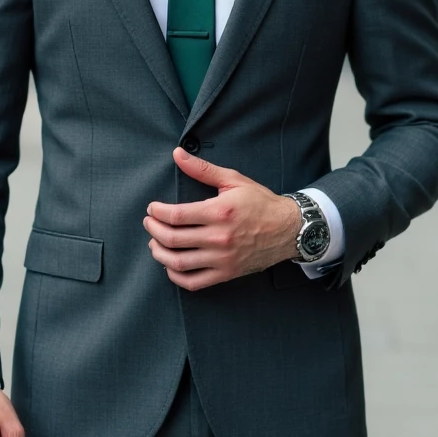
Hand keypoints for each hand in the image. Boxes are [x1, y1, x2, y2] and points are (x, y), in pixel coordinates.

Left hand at [143, 147, 301, 290]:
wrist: (288, 229)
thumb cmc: (260, 202)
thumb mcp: (233, 180)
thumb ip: (202, 169)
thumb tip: (177, 154)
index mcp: (219, 212)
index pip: (176, 215)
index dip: (157, 212)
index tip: (152, 208)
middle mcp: (219, 237)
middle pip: (173, 239)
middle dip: (154, 230)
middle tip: (149, 223)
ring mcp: (222, 258)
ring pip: (179, 263)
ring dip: (160, 253)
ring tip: (155, 244)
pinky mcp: (226, 273)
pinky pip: (194, 282)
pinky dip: (176, 276)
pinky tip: (170, 266)